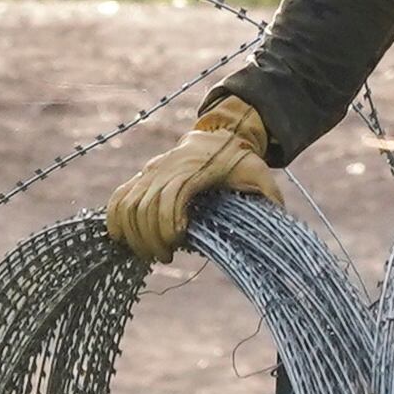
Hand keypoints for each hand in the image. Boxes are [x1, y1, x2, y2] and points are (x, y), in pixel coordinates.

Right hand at [105, 97, 280, 260]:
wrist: (220, 136)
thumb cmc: (242, 162)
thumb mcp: (261, 175)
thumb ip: (268, 198)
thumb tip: (278, 221)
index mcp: (194, 170)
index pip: (170, 196)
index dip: (168, 222)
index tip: (178, 242)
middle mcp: (166, 169)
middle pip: (145, 206)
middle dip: (151, 237)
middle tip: (165, 256)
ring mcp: (151, 172)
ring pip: (128, 204)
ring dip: (134, 234)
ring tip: (150, 254)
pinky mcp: (141, 177)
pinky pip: (118, 198)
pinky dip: (115, 219)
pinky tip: (122, 240)